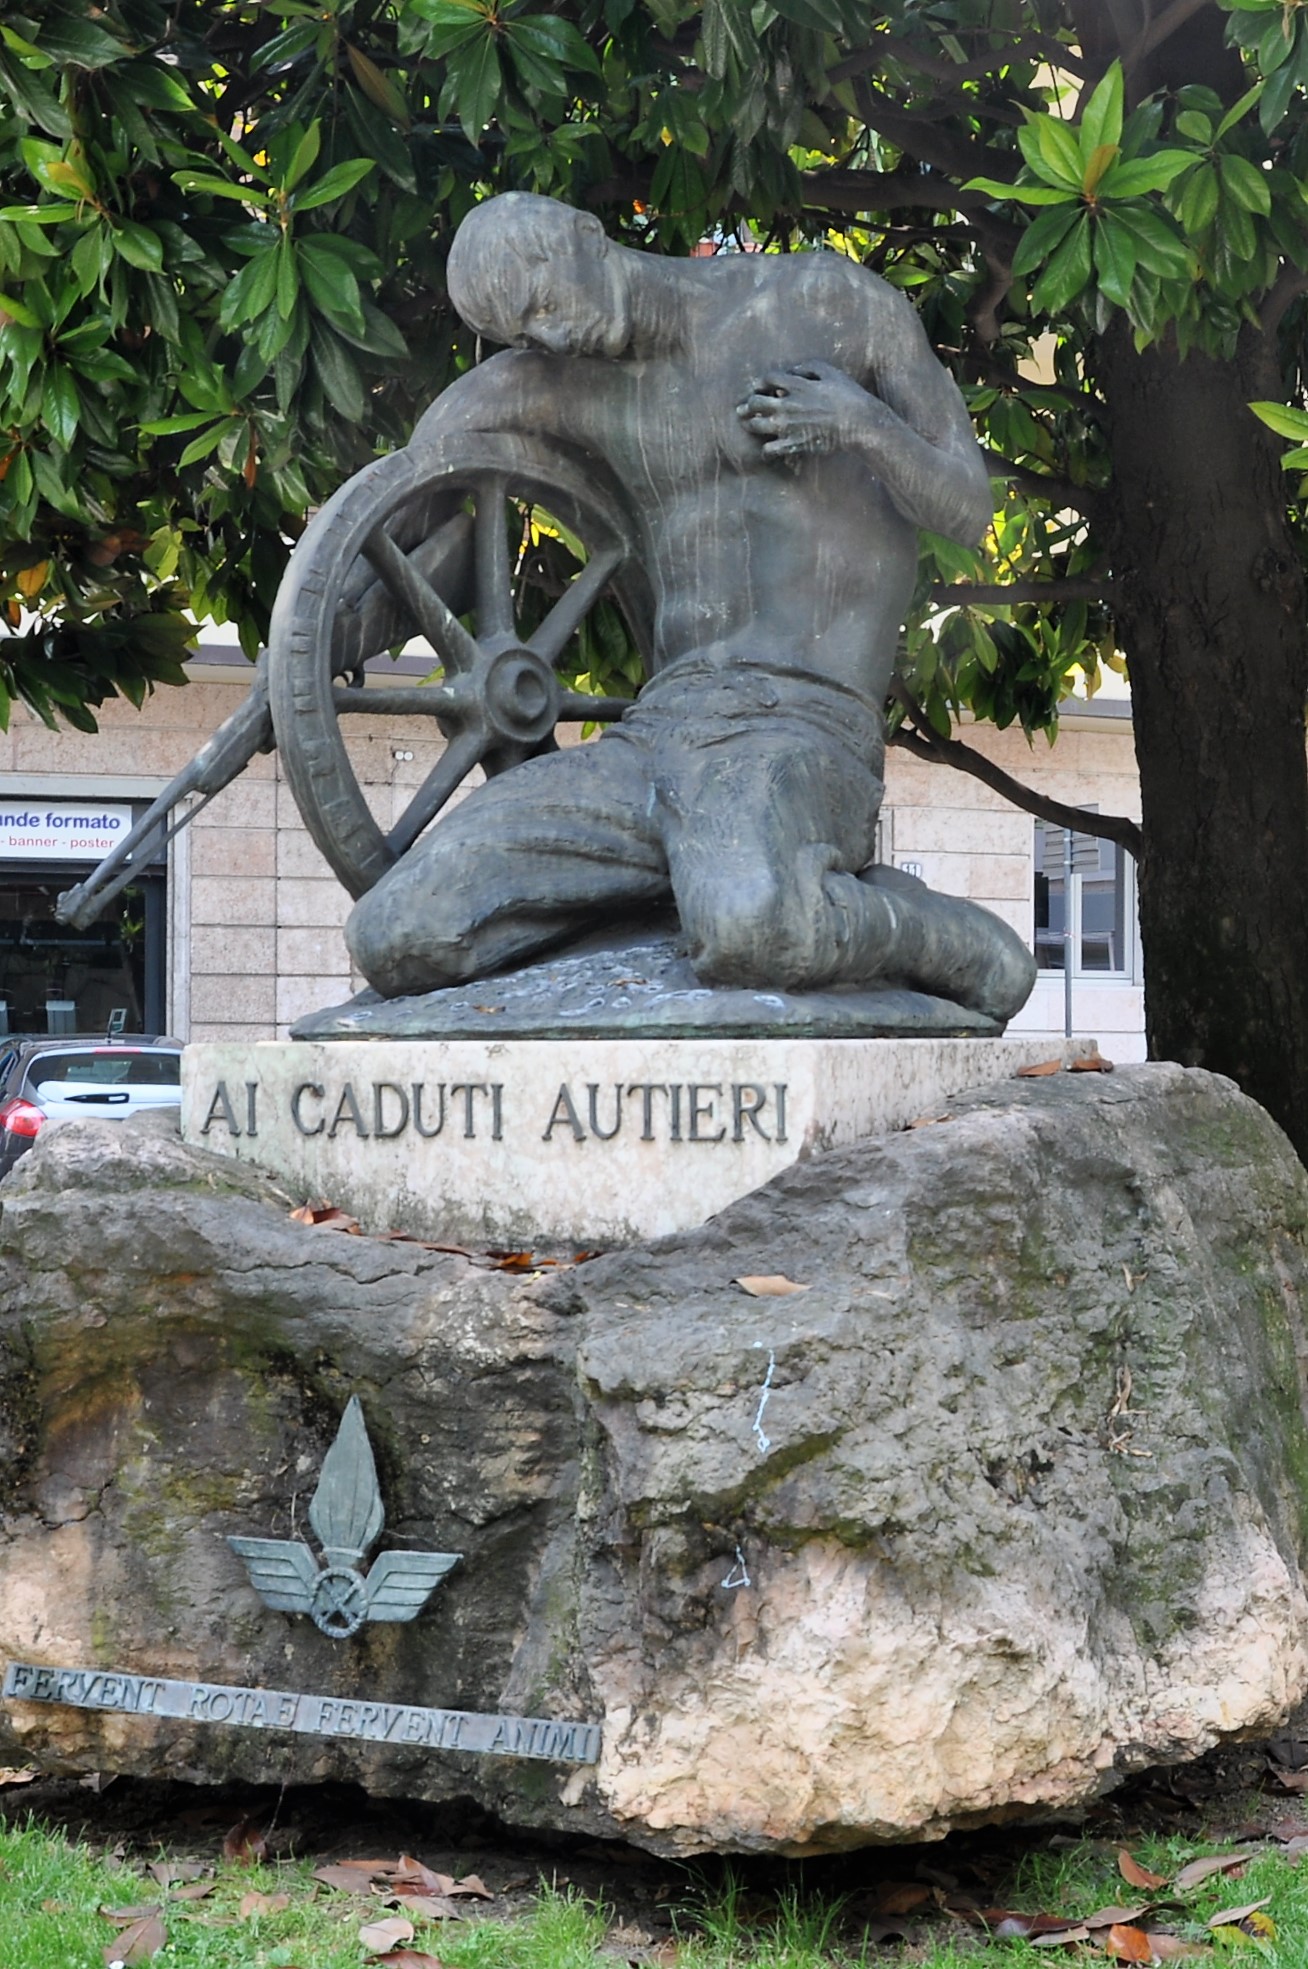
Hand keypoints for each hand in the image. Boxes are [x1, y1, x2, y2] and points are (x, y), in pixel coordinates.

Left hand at [735, 360, 883, 459]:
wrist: (858, 423)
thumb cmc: (848, 395)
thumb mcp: (830, 372)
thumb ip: (808, 367)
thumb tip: (791, 371)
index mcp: (796, 385)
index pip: (767, 378)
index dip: (761, 382)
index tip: (761, 387)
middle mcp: (787, 405)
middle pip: (755, 403)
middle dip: (748, 404)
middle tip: (745, 408)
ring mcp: (788, 426)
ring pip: (756, 425)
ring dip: (750, 424)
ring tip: (750, 424)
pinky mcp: (793, 444)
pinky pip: (768, 450)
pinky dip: (766, 449)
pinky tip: (768, 448)